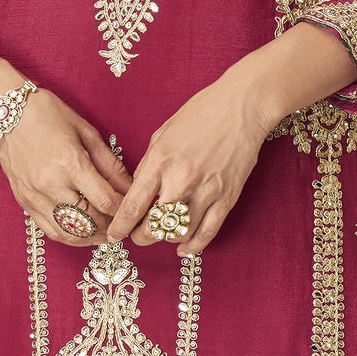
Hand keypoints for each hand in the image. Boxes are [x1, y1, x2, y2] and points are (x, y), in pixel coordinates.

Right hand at [0, 88, 129, 245]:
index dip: (124, 209)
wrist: (5, 113)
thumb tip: (130, 187)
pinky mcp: (24, 202)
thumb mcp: (86, 132)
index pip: (106, 200)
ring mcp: (35, 196)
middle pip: (90, 222)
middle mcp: (51, 184)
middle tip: (124, 224)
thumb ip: (110, 164)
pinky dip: (70, 237)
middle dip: (111, 226)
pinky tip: (83, 233)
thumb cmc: (48, 115)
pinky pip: (50, 230)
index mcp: (70, 163)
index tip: (133, 208)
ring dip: (92, 238)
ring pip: (70, 234)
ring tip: (106, 233)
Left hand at [104, 66, 277, 257]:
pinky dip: (193, 245)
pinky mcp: (227, 198)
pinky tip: (184, 248)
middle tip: (138, 235)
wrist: (241, 107)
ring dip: (166, 239)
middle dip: (141, 236)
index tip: (115, 235)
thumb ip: (149, 166)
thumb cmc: (201, 114)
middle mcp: (181, 179)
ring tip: (162, 234)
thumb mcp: (162, 135)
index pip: (133, 205)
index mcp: (160, 161)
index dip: (121, 226)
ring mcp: (206, 191)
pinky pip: (207, 232)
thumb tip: (139, 192)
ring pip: (179, 233)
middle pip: (153, 226)